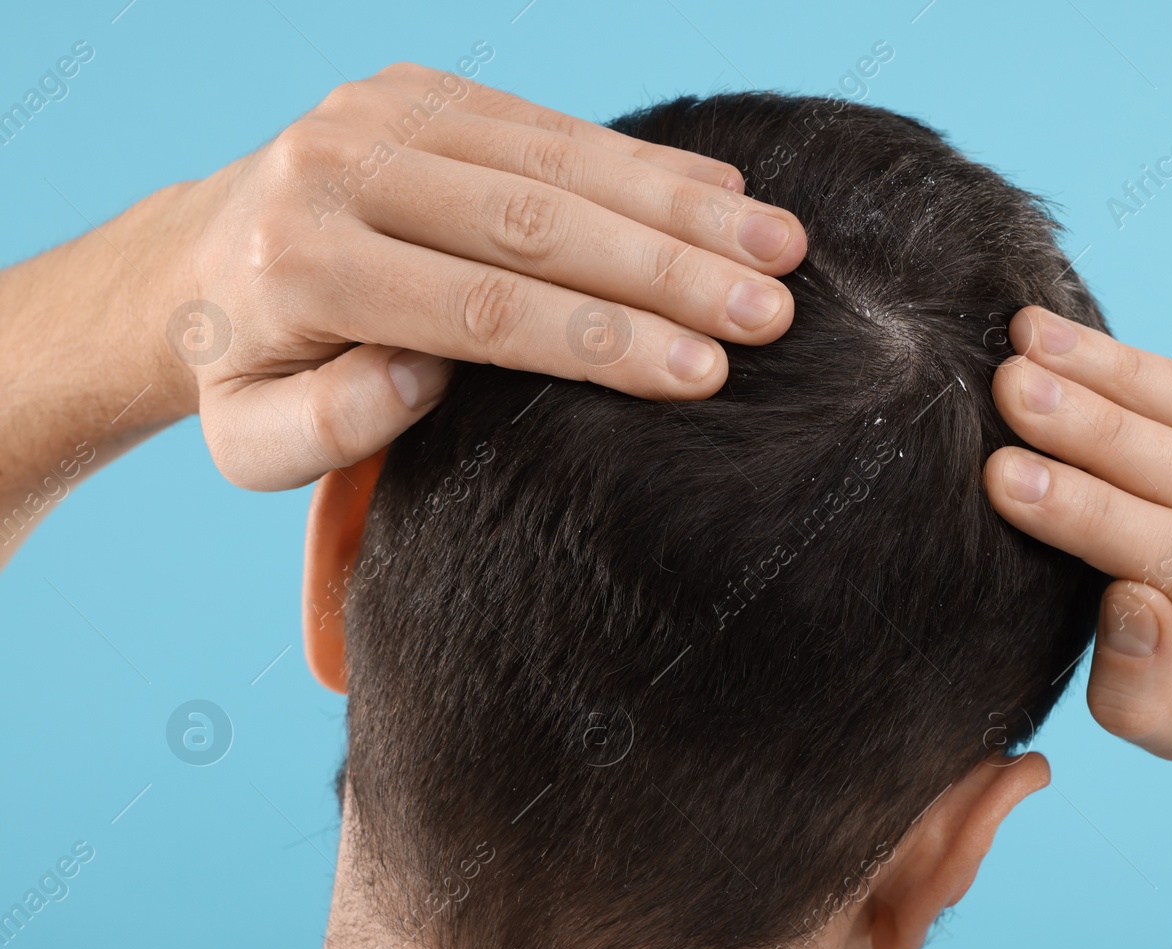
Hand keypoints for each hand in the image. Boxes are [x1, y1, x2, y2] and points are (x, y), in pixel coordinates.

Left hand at [163, 63, 805, 489]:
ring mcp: (383, 112)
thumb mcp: (254, 443)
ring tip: (783, 248)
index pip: (482, 308)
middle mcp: (337, 167)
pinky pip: (552, 123)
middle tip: (774, 312)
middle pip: (536, 222)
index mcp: (298, 264)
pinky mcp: (423, 88)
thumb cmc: (250, 374)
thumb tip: (421, 378)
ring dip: (682, 205)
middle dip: (669, 270)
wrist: (196, 263)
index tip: (705, 374)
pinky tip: (729, 190)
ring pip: (560, 160)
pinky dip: (645, 160)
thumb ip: (327, 426)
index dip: (602, 341)